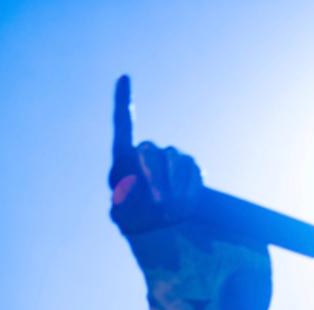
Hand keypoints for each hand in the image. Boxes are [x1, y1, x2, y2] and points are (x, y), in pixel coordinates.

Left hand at [109, 75, 202, 235]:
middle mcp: (145, 153)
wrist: (162, 228)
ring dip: (171, 185)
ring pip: (172, 158)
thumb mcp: (123, 216)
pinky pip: (191, 169)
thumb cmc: (135, 221)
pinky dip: (187, 188)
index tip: (124, 77)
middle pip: (148, 150)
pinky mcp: (189, 166)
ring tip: (169, 211)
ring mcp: (169, 157)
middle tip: (158, 205)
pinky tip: (183, 205)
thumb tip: (129, 185)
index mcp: (122, 160)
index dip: (123, 101)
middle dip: (153, 177)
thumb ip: (122, 200)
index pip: (123, 127)